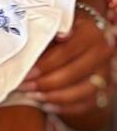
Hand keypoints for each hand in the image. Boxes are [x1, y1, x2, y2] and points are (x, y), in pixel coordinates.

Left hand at [18, 8, 113, 123]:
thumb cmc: (65, 30)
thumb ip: (48, 30)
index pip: (66, 51)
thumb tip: (36, 36)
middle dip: (45, 82)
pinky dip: (64, 107)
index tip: (26, 72)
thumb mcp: (58, 23)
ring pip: (81, 92)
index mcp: (90, 32)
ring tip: (32, 95)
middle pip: (73, 73)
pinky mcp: (104, 91)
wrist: (85, 42)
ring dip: (53, 96)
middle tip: (24, 86)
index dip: (45, 63)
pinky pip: (85, 104)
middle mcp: (101, 53)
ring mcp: (105, 74)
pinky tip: (46, 104)